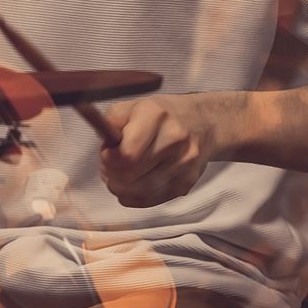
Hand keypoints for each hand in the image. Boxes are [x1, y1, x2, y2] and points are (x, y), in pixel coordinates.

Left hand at [100, 95, 219, 207]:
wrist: (202, 124)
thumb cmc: (161, 116)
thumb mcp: (131, 106)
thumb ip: (110, 123)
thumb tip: (105, 145)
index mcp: (156, 115)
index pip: (126, 154)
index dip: (109, 159)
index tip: (106, 154)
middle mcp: (174, 139)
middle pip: (130, 175)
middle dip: (111, 174)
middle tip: (109, 166)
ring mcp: (184, 164)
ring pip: (138, 192)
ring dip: (121, 187)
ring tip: (120, 174)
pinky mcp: (186, 183)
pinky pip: (150, 200)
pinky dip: (134, 197)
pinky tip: (132, 184)